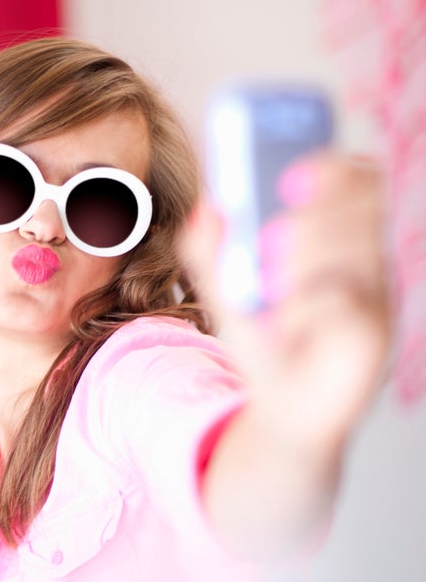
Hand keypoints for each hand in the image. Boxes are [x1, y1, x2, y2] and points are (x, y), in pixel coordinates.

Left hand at [185, 151, 391, 452]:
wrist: (284, 415)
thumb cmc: (267, 348)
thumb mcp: (226, 299)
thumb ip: (210, 254)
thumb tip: (204, 209)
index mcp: (340, 240)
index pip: (358, 179)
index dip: (330, 166)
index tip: (287, 176)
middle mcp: (367, 261)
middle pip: (362, 203)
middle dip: (310, 215)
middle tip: (269, 240)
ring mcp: (377, 295)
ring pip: (351, 248)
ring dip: (301, 262)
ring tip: (273, 291)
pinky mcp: (375, 331)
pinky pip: (343, 296)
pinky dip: (305, 306)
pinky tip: (292, 326)